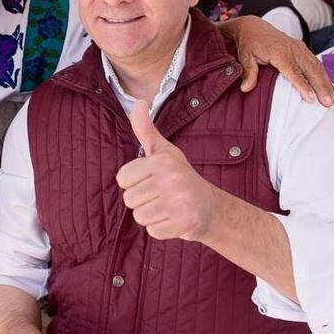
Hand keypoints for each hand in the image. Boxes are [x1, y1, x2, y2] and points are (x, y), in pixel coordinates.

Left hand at [116, 100, 218, 240]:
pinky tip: (174, 219)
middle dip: (142, 201)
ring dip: (151, 216)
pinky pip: (153, 231)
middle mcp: (171, 179)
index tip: (151, 180)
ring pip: (139, 216)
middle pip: (129, 200)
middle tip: (161, 196)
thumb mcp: (163, 151)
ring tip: (167, 207)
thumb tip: (138, 102)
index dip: (134, 182)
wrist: (211, 207)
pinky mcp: (185, 223)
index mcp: (161, 161)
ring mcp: (180, 202)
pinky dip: (161, 229)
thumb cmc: (180, 176)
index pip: (122, 179)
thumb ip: (145, 129)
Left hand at [220, 16, 333, 105]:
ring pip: (316, 66)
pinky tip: (329, 88)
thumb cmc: (249, 44)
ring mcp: (299, 48)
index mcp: (279, 51)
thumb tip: (246, 88)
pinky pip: (316, 63)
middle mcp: (293, 48)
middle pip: (310, 69)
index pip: (293, 71)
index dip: (302, 85)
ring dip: (326, 83)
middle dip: (320, 86)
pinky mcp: (302, 49)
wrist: (253, 27)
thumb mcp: (245, 57)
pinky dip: (324, 76)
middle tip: (327, 103)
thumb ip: (248, 72)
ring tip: (333, 99)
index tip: (310, 98)